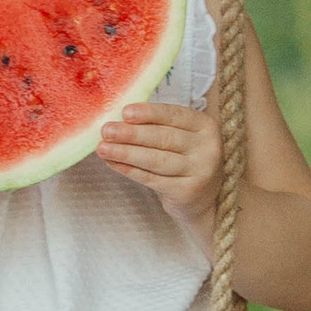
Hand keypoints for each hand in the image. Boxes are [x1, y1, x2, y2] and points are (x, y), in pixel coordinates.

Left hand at [96, 99, 220, 221]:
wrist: (203, 198)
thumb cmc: (183, 158)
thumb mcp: (181, 137)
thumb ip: (156, 126)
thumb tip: (118, 120)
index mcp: (205, 125)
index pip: (174, 115)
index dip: (149, 113)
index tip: (124, 112)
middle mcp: (207, 147)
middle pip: (164, 138)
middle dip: (131, 134)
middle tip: (106, 130)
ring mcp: (200, 171)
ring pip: (156, 160)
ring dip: (126, 153)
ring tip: (103, 148)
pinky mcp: (187, 192)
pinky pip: (152, 179)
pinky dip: (129, 170)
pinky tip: (113, 163)